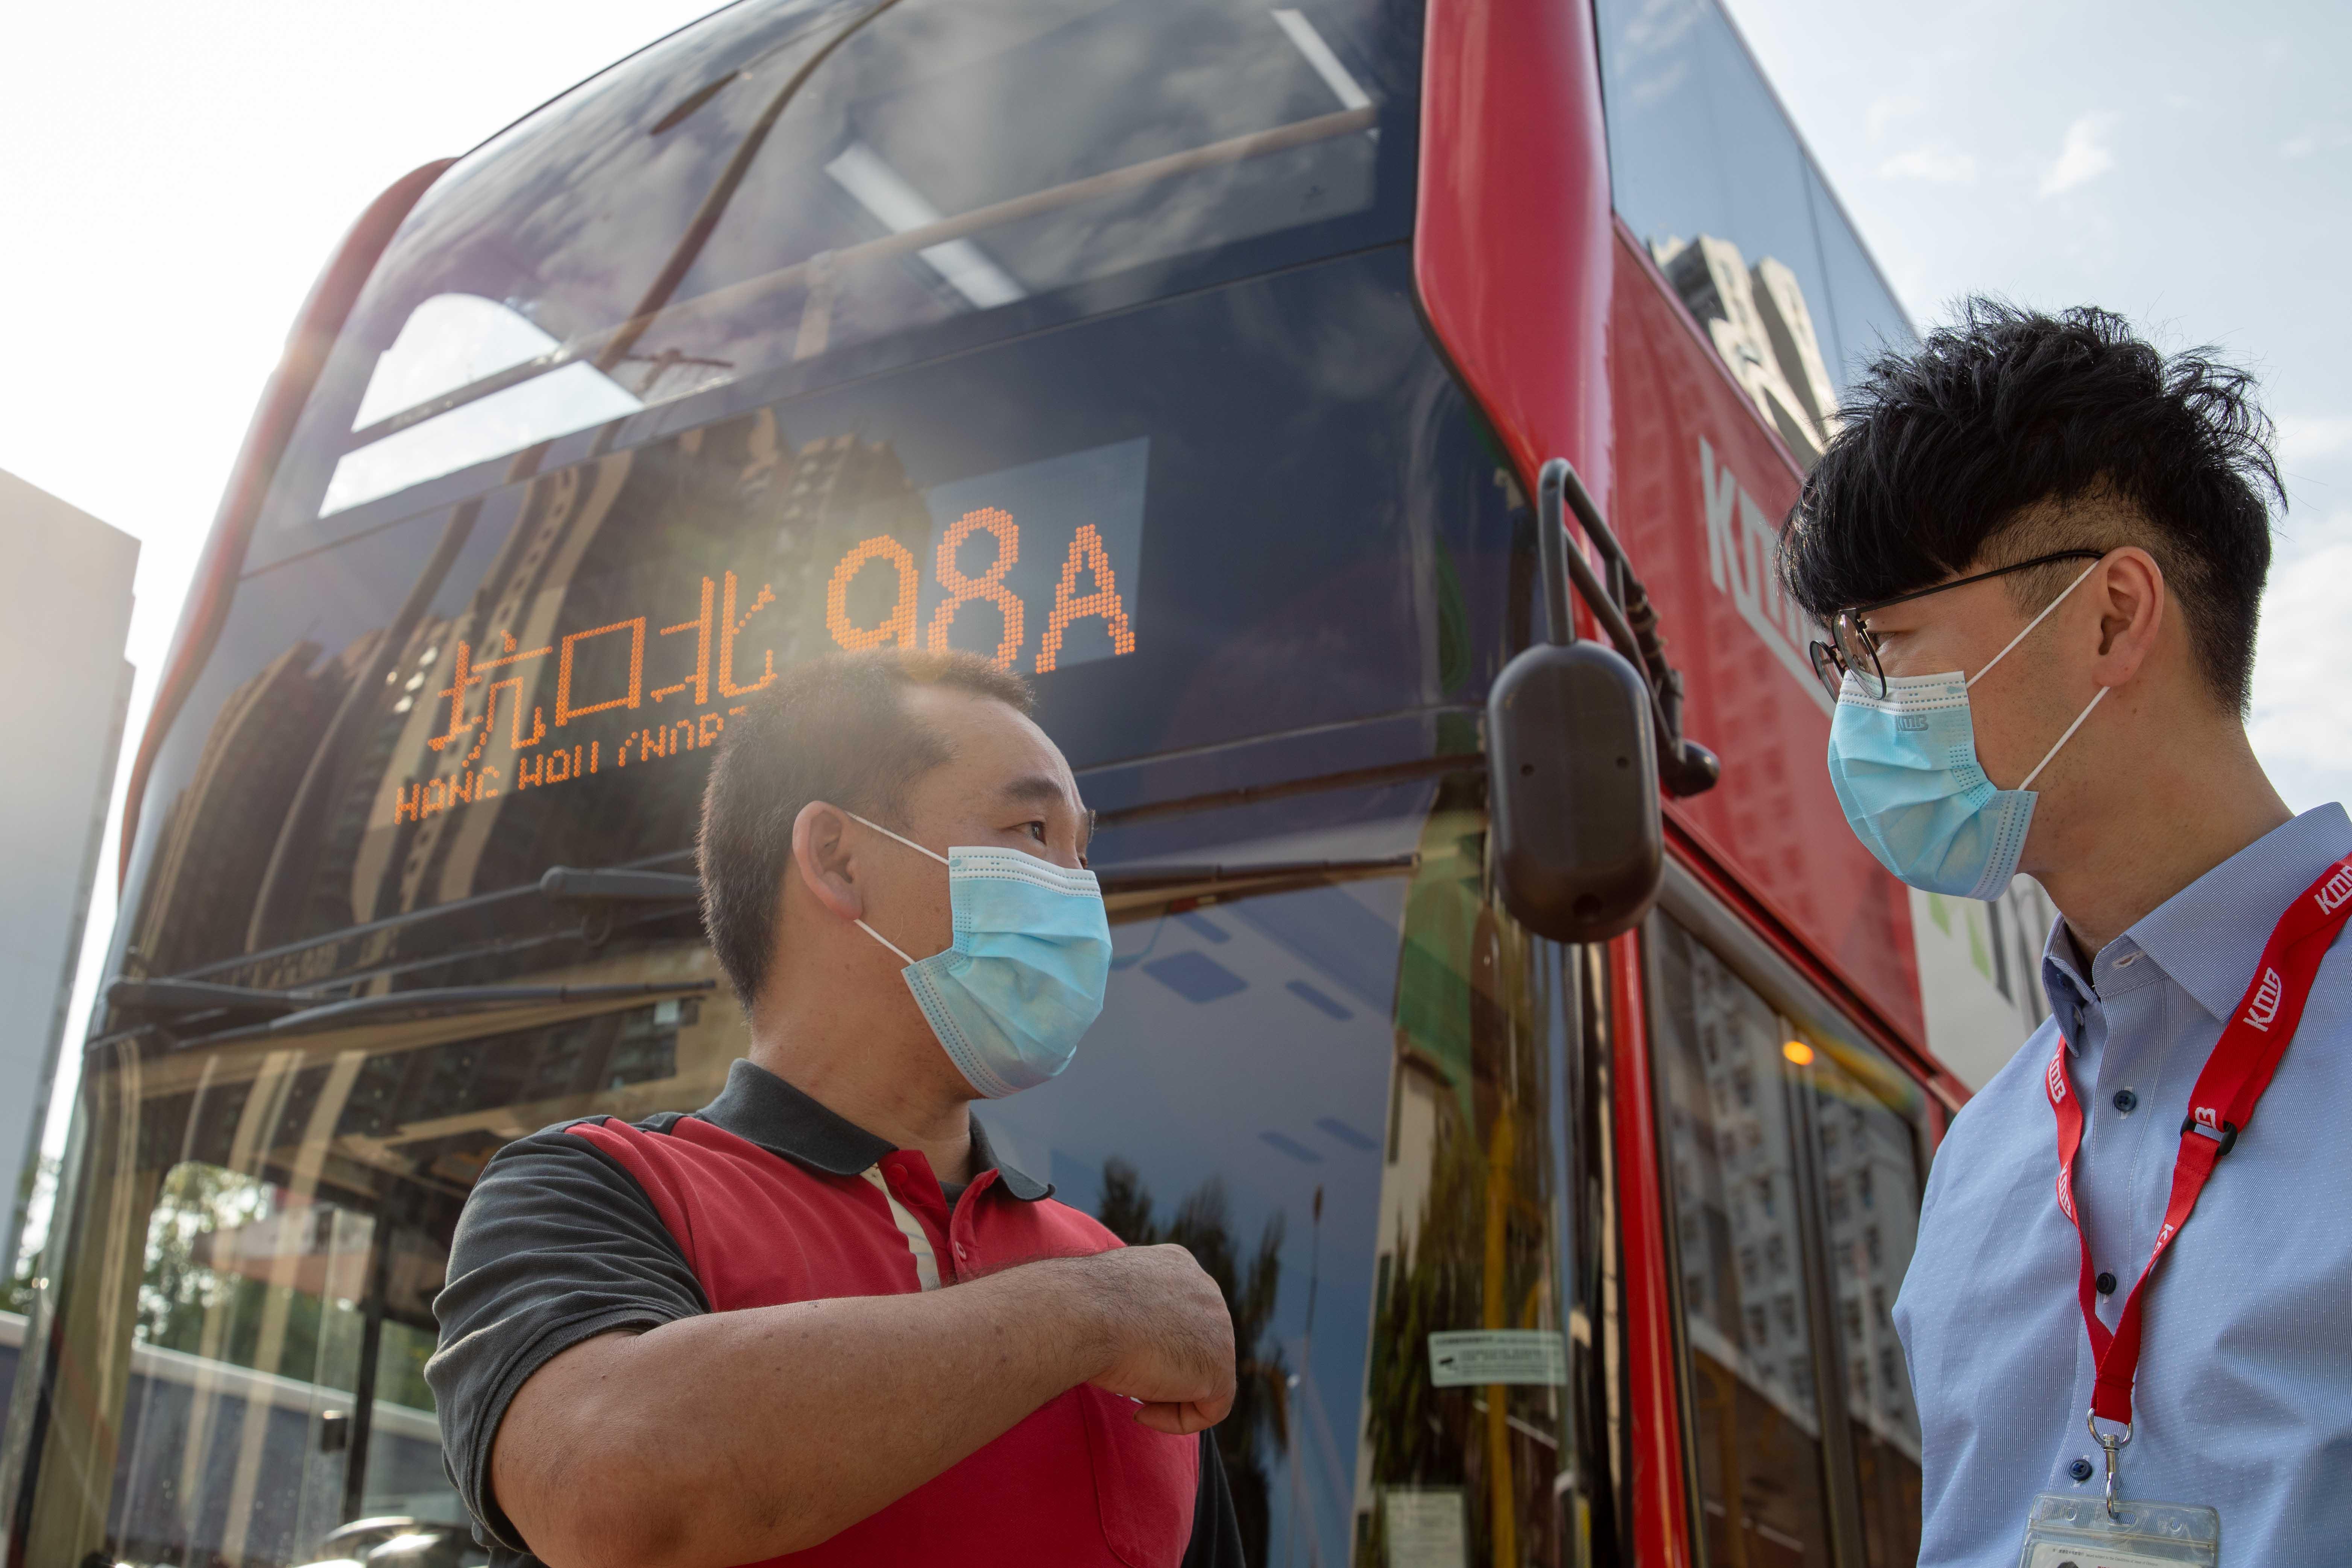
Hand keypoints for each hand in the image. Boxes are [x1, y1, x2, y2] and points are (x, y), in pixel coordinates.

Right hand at [1077, 1244, 1235, 1433]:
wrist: (1080, 1315)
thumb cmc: (1079, 1308)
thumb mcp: (1109, 1298)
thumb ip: (1134, 1311)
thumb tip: (1131, 1335)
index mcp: (1179, 1266)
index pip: (1181, 1315)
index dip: (1154, 1345)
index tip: (1123, 1358)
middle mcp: (1206, 1289)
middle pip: (1196, 1346)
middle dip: (1164, 1369)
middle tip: (1127, 1378)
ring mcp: (1220, 1326)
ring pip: (1203, 1378)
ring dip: (1166, 1394)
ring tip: (1131, 1391)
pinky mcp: (1220, 1365)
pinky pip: (1213, 1408)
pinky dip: (1178, 1420)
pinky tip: (1141, 1412)